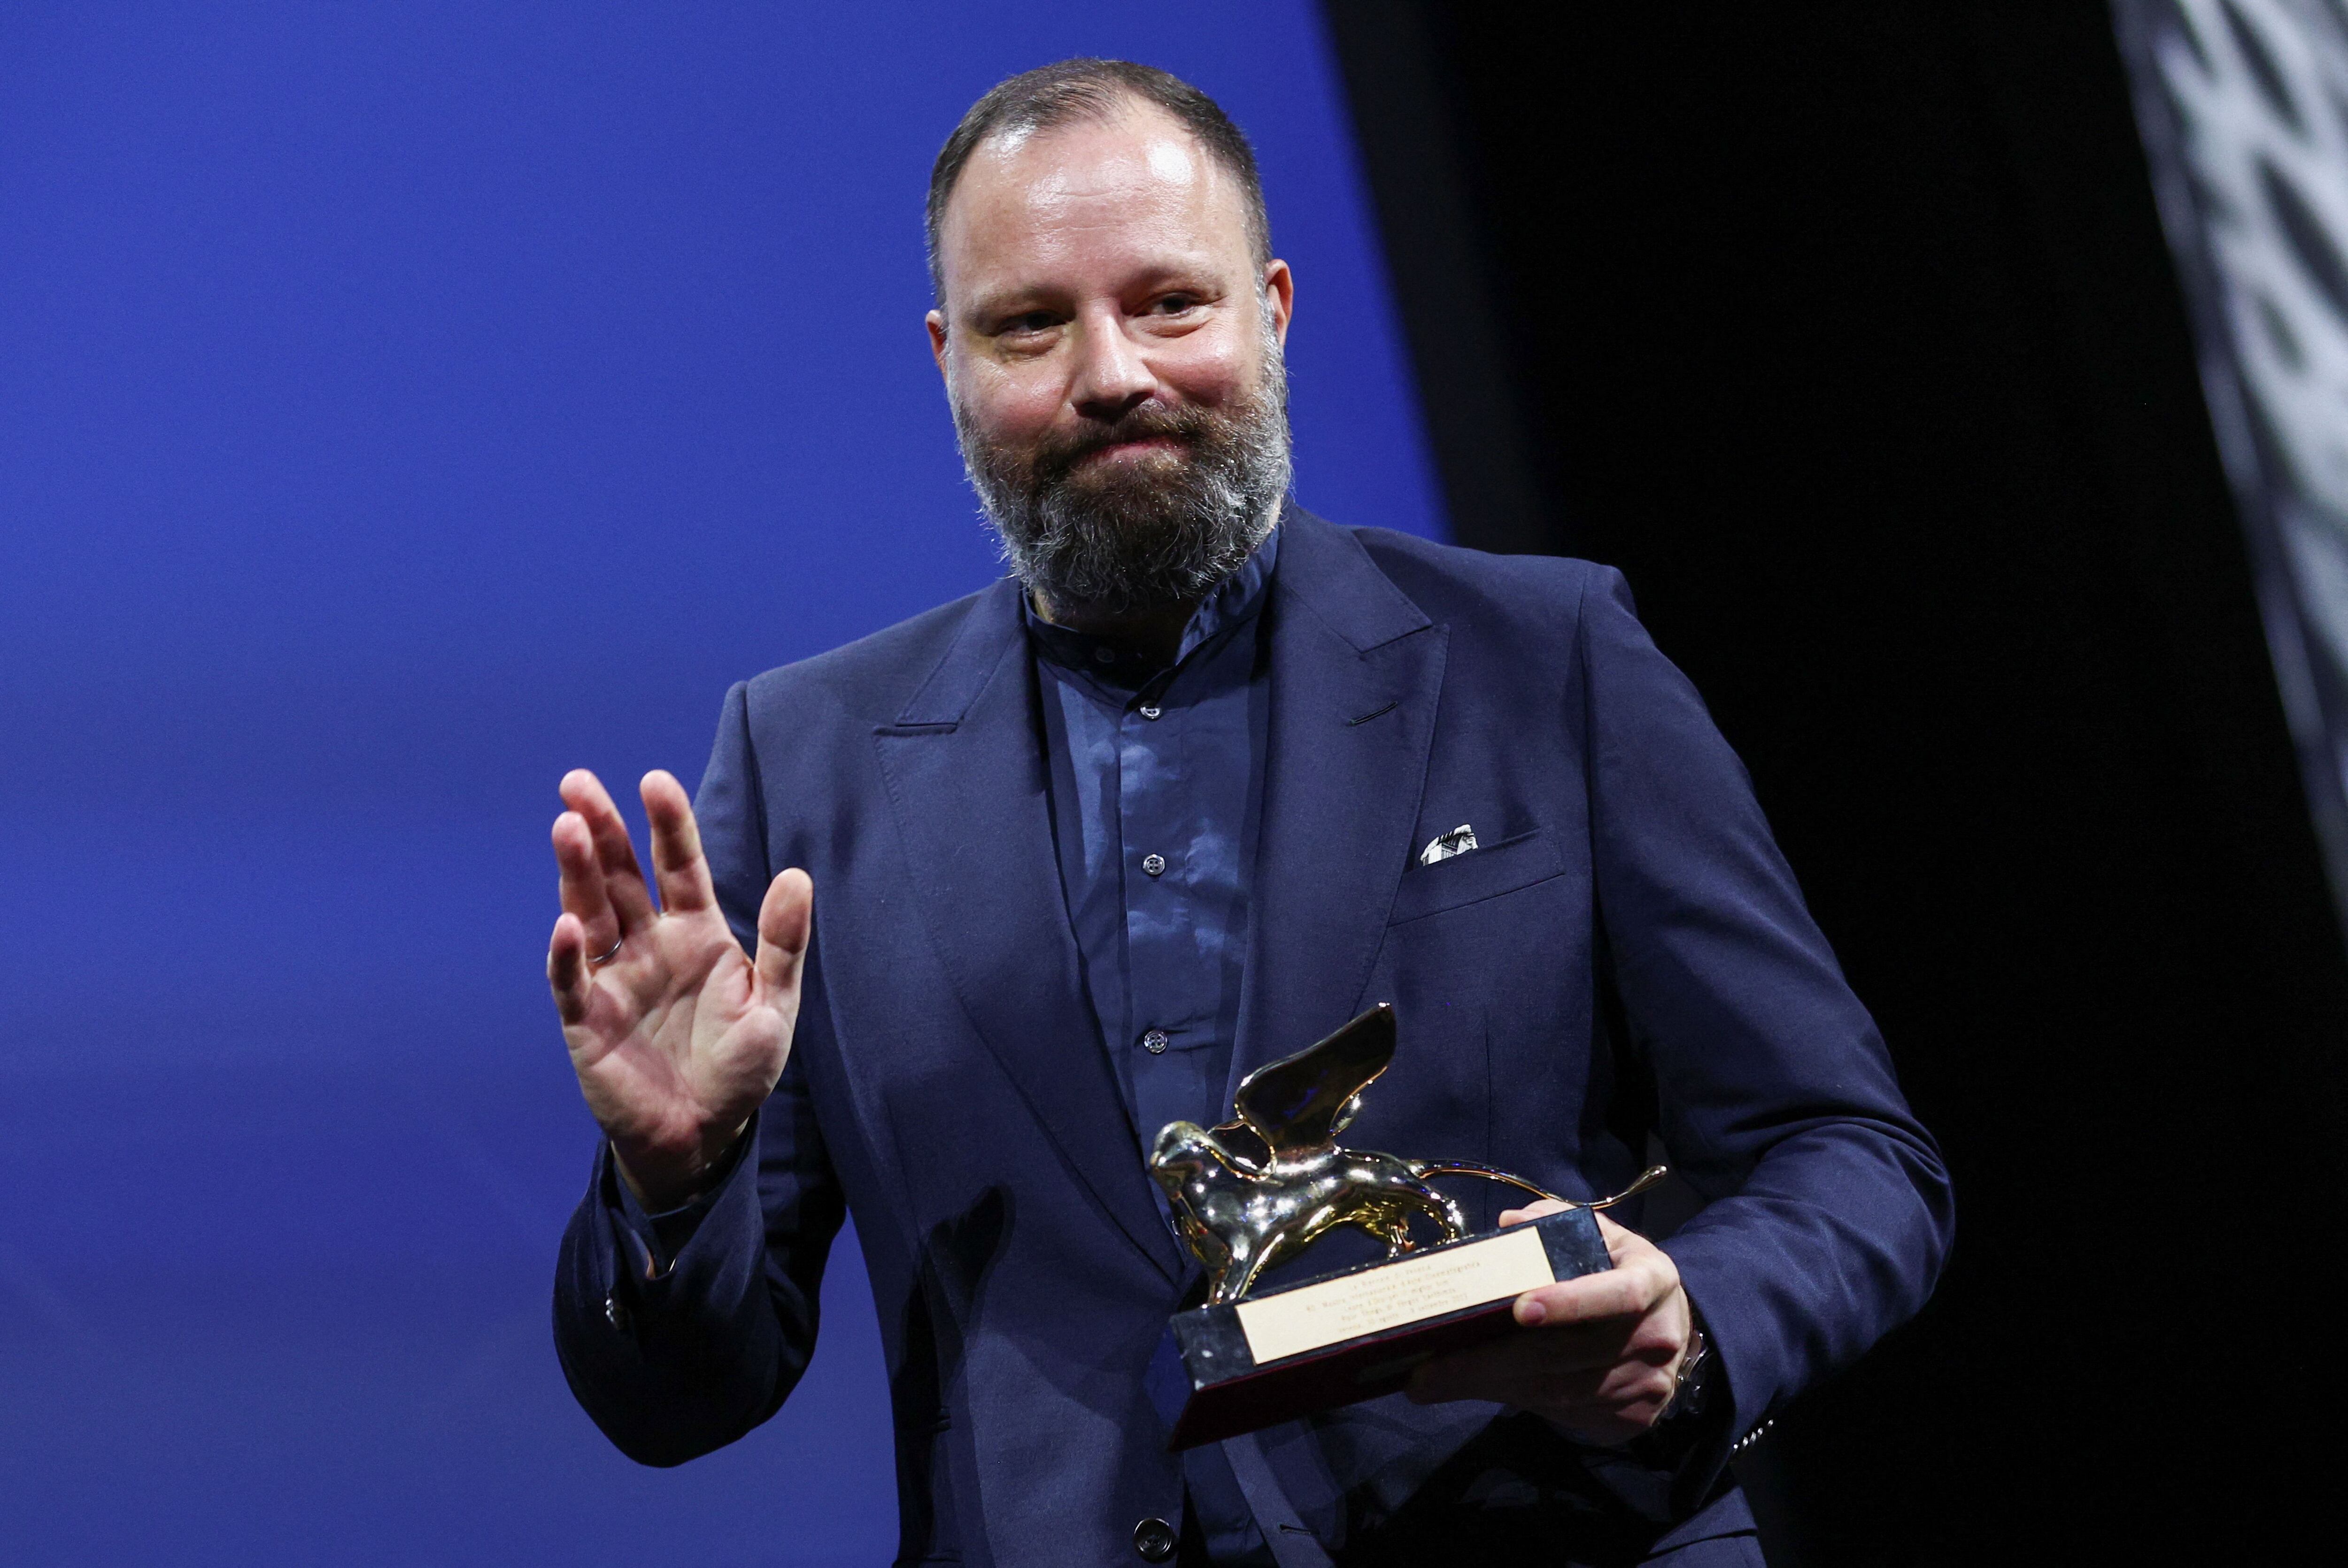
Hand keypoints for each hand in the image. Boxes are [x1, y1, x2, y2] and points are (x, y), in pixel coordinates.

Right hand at [546, 768, 811, 1209]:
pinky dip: (568, 954)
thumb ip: (783, 943)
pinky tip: (567, 927)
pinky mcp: (586, 1019)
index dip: (668, 824)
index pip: (678, 866)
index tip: (655, 781)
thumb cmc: (740, 1067)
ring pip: (588, 912)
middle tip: (578, 783)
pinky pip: (572, 980)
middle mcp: (649, 944)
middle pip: (620, 876)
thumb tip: (797, 875)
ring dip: (576, 873)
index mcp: (696, 932)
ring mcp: (614, 977)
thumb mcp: (774, 1004)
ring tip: (566, 827)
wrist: (705, 1133)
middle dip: (601, 829)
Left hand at [1406, 1203, 1692, 1444]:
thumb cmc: (1621, 1274)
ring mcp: (1646, 1384)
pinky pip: (1564, 1414)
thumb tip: (1510, 1222)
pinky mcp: (1632, 1417)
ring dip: (1493, 1386)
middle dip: (1492, 1362)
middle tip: (1429, 1369)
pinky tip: (1478, 1390)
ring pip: (1558, 1392)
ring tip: (1437, 1381)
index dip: (1570, 1302)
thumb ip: (1557, 1225)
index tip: (1520, 1309)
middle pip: (1568, 1355)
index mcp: (1651, 1280)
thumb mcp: (1603, 1240)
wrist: (1676, 1331)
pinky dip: (1516, 1402)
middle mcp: (1655, 1336)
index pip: (1615, 1294)